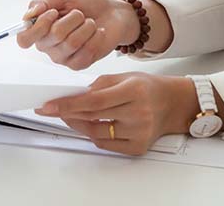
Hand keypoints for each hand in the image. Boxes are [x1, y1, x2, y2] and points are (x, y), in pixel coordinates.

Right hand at [15, 0, 139, 69]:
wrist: (113, 11)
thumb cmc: (88, 2)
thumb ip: (43, 1)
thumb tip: (29, 14)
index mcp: (40, 28)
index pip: (24, 39)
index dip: (39, 26)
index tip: (53, 12)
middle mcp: (48, 45)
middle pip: (53, 36)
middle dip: (72, 18)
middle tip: (79, 13)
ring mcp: (63, 56)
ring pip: (71, 43)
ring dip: (86, 26)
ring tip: (90, 22)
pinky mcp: (79, 63)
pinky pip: (85, 52)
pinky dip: (96, 36)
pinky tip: (98, 32)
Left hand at [36, 72, 201, 155]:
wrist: (174, 104)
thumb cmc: (148, 88)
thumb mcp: (125, 76)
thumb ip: (100, 84)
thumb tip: (75, 94)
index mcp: (133, 91)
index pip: (93, 101)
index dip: (68, 104)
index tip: (49, 105)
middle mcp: (138, 113)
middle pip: (92, 117)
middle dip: (67, 113)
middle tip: (51, 109)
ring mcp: (139, 132)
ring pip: (97, 133)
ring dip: (78, 124)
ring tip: (70, 115)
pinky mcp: (138, 147)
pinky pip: (107, 144)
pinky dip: (94, 135)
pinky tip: (90, 125)